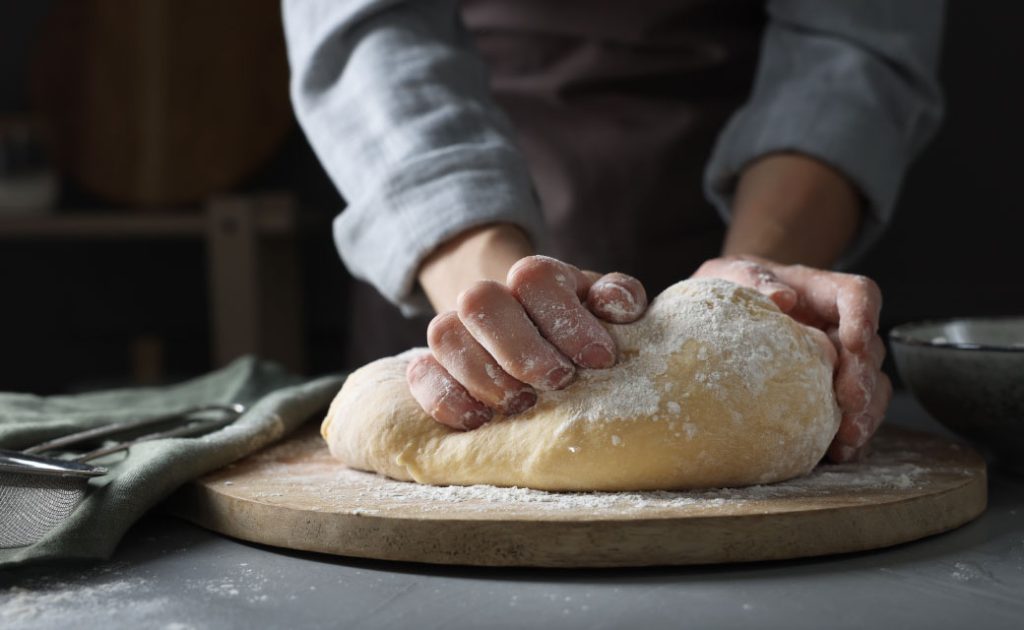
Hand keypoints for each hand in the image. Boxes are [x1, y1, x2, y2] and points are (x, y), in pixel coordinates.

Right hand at [407, 255, 647, 429]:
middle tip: (556, 381)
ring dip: (483, 375)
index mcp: (534, 279)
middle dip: (520, 347)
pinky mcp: (433, 365)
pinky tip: (478, 421)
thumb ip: (619, 298)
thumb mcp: (606, 310)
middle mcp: (489, 297)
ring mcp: (456, 330)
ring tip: (521, 406)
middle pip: (481, 300)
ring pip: (444, 334)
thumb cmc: (580, 330)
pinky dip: (444, 398)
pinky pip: (420, 373)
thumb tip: (612, 303)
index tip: (599, 359)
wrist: (536, 340)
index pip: (535, 278)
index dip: (566, 318)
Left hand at [693, 255, 888, 462]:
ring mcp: (838, 360)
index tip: (856, 340)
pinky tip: (839, 452)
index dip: (864, 315)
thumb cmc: (729, 289)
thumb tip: (780, 298)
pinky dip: (852, 433)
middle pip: (868, 348)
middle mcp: (837, 326)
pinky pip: (854, 413)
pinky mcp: (830, 391)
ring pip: (871, 384)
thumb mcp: (727, 274)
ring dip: (866, 412)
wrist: (721, 313)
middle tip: (849, 402)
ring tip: (848, 438)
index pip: (857, 294)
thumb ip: (749, 276)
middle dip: (863, 377)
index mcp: (819, 291)